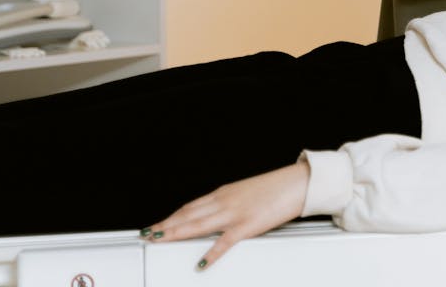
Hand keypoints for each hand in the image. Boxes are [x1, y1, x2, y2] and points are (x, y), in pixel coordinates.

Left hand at [143, 162, 309, 269]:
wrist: (298, 183)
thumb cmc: (276, 188)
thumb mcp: (248, 193)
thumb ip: (231, 204)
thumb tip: (218, 214)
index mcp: (224, 193)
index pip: (190, 206)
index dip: (171, 216)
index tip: (157, 223)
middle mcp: (225, 202)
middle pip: (188, 215)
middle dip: (166, 225)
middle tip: (147, 233)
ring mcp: (235, 213)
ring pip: (198, 224)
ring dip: (176, 232)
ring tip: (160, 239)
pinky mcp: (248, 225)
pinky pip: (225, 241)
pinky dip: (211, 253)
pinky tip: (201, 262)